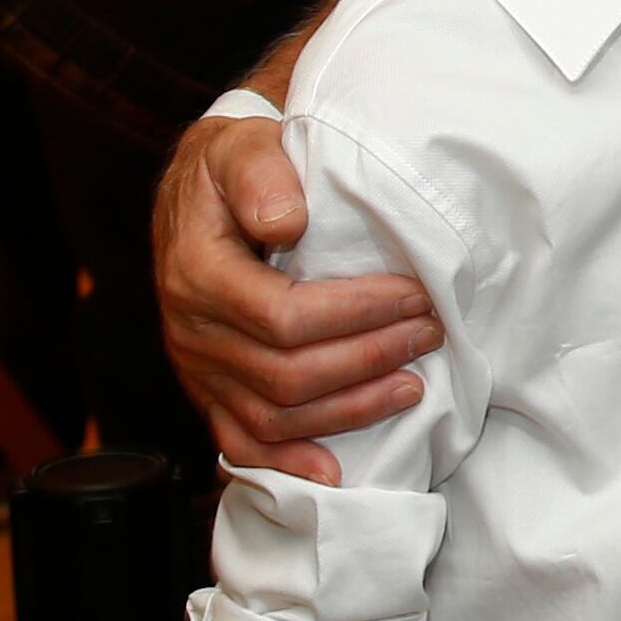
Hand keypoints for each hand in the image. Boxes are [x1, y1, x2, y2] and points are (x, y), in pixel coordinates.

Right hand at [155, 111, 433, 484]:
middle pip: (286, 373)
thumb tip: (289, 219)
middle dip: (369, 359)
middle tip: (429, 333)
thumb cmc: (231, 166)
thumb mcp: (238, 146)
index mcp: (196, 273)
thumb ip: (259, 174)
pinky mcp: (210, 391)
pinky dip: (289, 462)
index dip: (356, 314)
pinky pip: (241, 442)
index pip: (282, 316)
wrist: (199, 191)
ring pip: (274, 416)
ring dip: (350, 409)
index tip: (415, 295)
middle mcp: (191, 330)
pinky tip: (335, 473)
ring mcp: (199, 368)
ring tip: (413, 387)